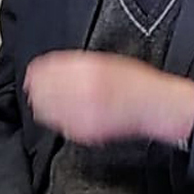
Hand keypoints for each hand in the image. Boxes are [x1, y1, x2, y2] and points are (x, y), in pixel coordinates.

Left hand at [24, 51, 193, 145]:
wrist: (157, 106)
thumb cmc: (137, 84)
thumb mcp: (108, 62)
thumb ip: (78, 65)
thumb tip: (49, 67)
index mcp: (89, 69)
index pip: (46, 70)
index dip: (39, 72)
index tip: (36, 74)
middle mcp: (84, 89)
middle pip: (43, 90)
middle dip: (39, 90)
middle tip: (39, 90)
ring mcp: (84, 112)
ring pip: (47, 110)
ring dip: (46, 107)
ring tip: (50, 104)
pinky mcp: (86, 131)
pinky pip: (62, 126)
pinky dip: (60, 121)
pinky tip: (67, 116)